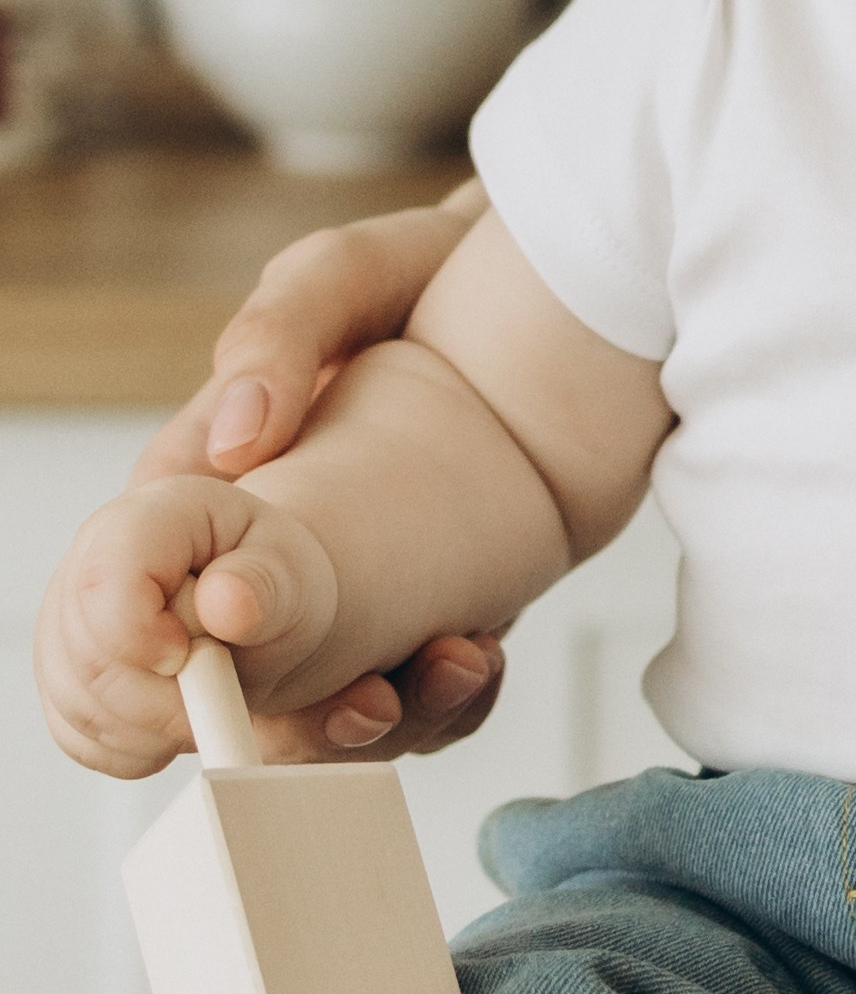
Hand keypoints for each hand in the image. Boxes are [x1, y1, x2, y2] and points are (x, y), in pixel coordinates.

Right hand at [37, 477, 342, 777]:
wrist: (265, 606)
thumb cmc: (276, 581)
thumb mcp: (294, 573)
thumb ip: (266, 585)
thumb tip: (226, 603)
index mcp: (150, 518)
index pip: (105, 582)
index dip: (141, 636)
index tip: (194, 659)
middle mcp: (92, 561)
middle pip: (88, 655)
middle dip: (164, 699)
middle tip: (224, 693)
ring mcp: (67, 620)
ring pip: (79, 703)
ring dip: (154, 729)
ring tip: (209, 701)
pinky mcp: (65, 677)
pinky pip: (78, 736)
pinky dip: (135, 750)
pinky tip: (175, 724)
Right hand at [128, 189, 503, 763]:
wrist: (560, 297)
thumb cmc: (421, 275)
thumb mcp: (342, 275)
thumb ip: (277, 333)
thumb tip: (237, 440)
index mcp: (220, 475)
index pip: (157, 584)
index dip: (174, 647)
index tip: (220, 661)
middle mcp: (281, 548)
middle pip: (249, 678)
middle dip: (296, 718)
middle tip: (362, 704)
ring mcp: (360, 592)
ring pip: (337, 704)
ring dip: (389, 718)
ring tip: (450, 668)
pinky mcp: (435, 610)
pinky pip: (422, 689)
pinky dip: (450, 698)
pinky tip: (478, 659)